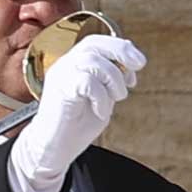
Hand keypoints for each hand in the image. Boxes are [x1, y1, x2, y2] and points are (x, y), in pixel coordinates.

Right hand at [9, 34, 145, 191]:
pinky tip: (100, 110)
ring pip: (92, 61)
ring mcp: (59, 78)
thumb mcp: (101, 96)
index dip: (120, 47)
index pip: (96, 42)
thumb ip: (111, 79)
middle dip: (121, 53)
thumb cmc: (75, 126)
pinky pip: (87, 83)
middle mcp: (63, 67)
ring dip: (113, 79)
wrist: (53, 149)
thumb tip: (131, 63)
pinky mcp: (59, 92)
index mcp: (72, 66)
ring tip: (117, 98)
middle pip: (93, 44)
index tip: (138, 65)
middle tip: (136, 70)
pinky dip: (101, 97)